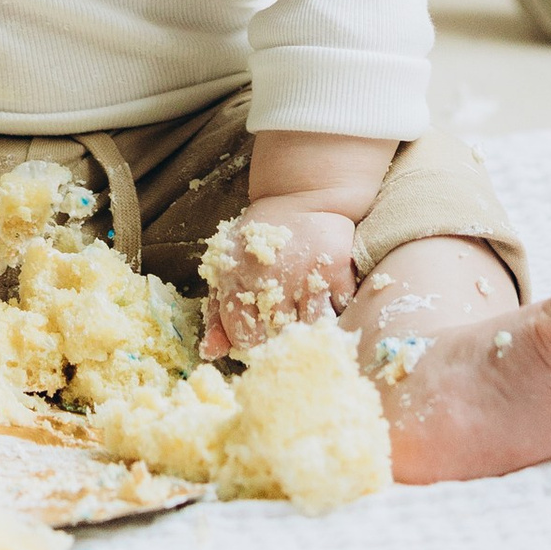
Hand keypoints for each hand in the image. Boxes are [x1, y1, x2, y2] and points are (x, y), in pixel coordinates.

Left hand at [201, 199, 361, 356]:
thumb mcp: (227, 268)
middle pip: (277, 337)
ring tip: (306, 331)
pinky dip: (336, 319)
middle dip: (281, 344)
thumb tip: (210, 353)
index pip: (242, 336)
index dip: (251, 347)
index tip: (259, 346)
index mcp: (236, 278)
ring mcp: (305, 274)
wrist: (303, 196)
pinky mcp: (336, 270)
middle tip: (284, 340)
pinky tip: (328, 311)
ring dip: (309, 335)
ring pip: (310, 329)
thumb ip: (217, 314)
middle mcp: (269, 277)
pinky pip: (339, 313)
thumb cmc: (258, 241)